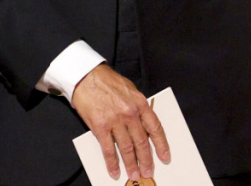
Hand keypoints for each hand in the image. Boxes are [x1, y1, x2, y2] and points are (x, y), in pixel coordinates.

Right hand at [71, 64, 169, 180]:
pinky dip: (112, 163)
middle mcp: (129, 113)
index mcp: (140, 103)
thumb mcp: (129, 89)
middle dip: (146, 159)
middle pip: (142, 141)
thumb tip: (143, 126)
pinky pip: (108, 149)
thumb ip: (137, 107)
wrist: (85, 75)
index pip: (155, 127)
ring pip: (126, 148)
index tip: (165, 157)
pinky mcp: (100, 126)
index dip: (161, 145)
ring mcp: (115, 120)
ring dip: (131, 164)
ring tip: (134, 175)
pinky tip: (115, 171)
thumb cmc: (107, 81)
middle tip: (149, 172)